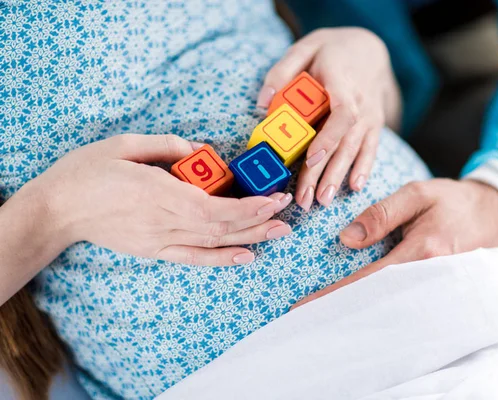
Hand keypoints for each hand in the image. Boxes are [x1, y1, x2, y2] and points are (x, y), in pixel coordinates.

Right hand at [38, 134, 292, 265]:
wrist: (58, 209)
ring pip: (211, 243)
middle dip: (257, 219)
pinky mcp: (153, 251)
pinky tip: (244, 257)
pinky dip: (220, 260)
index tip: (272, 197)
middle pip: (220, 226)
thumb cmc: (88, 171)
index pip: (214, 205)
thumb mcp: (124, 144)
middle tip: (286, 213)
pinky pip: (191, 258)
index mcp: (157, 192)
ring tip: (278, 233)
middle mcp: (163, 221)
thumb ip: (166, 146)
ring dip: (248, 238)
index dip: (247, 205)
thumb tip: (200, 150)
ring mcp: (159, 241)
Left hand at [258, 28, 401, 209]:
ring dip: (340, 177)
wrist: (368, 49)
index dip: (328, 138)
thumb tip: (262, 104)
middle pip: (344, 141)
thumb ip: (282, 72)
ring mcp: (370, 116)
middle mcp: (361, 102)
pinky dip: (364, 169)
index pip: (341, 113)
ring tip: (324, 200)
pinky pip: (371, 150)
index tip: (311, 158)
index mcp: (342, 82)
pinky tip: (354, 188)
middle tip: (307, 199)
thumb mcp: (304, 47)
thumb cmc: (330, 50)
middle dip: (326, 172)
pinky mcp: (374, 126)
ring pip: (356, 150)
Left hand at [293, 179, 497, 306]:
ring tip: (325, 316)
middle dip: (340, 310)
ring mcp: (434, 286)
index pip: (369, 278)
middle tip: (305, 317)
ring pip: (388, 304)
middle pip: (376, 300)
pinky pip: (402, 299)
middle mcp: (428, 275)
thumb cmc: (455, 201)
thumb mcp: (418, 194)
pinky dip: (378, 304)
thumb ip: (382, 214)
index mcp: (422, 251)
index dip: (335, 293)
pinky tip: (358, 307)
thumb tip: (347, 239)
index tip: (306, 305)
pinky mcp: (435, 287)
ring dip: (357, 310)